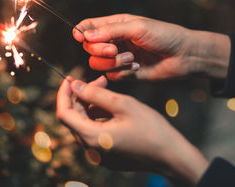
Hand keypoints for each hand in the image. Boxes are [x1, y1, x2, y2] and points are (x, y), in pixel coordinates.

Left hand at [57, 76, 208, 184]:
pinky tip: (113, 108)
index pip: (64, 113)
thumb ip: (95, 94)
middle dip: (83, 96)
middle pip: (75, 118)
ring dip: (92, 106)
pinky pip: (95, 133)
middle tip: (101, 80)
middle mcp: (90, 150)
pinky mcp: (107, 156)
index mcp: (91, 137)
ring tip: (109, 92)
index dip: (64, 93)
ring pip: (85, 124)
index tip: (70, 78)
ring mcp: (98, 155)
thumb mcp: (123, 104)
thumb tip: (75, 85)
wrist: (171, 156)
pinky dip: (99, 118)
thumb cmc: (150, 128)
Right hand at [73, 14, 229, 79]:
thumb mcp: (137, 27)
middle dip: (99, 50)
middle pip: (89, 47)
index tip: (78, 37)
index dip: (80, 31)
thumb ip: (111, 31)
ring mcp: (118, 58)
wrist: (183, 56)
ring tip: (132, 59)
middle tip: (114, 50)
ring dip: (112, 63)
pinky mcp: (125, 73)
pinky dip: (122, 72)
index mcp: (115, 25)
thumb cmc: (164, 35)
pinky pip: (111, 76)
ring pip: (97, 64)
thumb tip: (85, 35)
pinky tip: (138, 67)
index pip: (89, 26)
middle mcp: (114, 41)